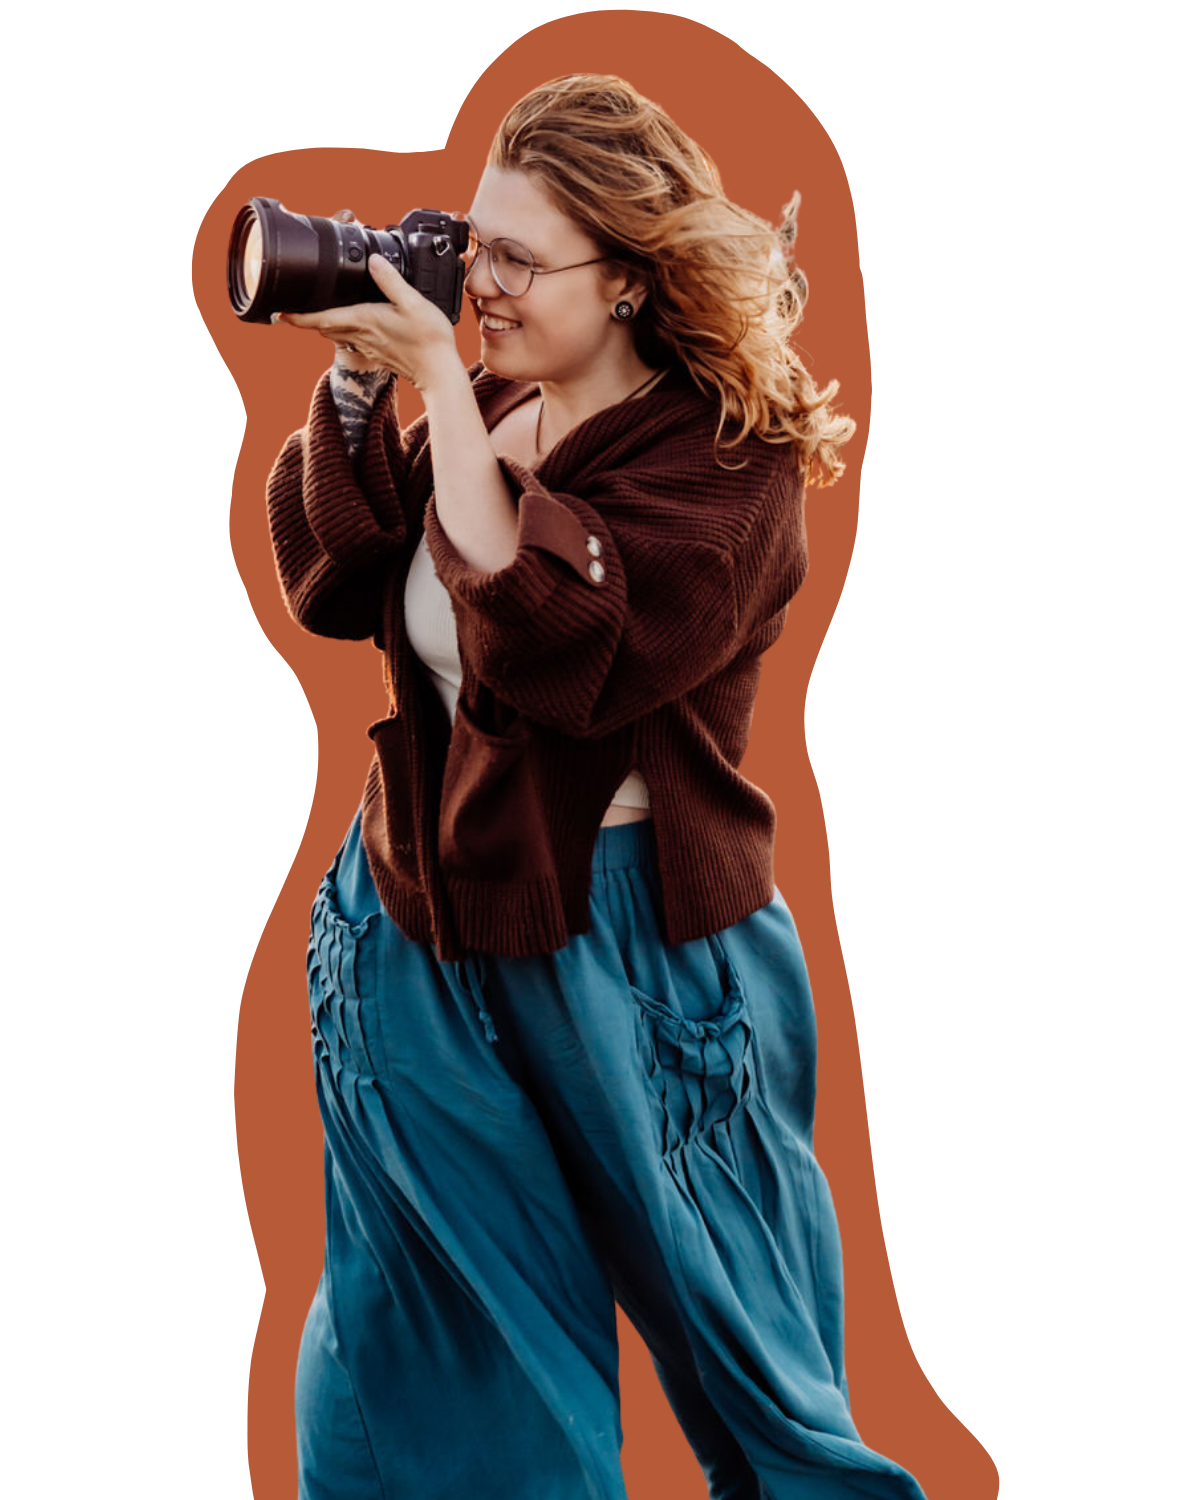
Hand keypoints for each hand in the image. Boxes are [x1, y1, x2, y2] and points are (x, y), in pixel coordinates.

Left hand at [275, 209, 461, 391]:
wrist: (439, 373)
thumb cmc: (429, 340)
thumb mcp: (413, 303)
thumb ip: (391, 281)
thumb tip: (373, 261)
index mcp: (364, 321)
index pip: (322, 319)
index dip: (298, 317)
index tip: (280, 314)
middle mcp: (361, 336)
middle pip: (324, 328)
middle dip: (307, 319)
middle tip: (292, 310)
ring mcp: (368, 347)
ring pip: (336, 335)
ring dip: (323, 325)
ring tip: (315, 314)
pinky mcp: (377, 354)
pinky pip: (352, 341)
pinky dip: (342, 331)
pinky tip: (351, 324)